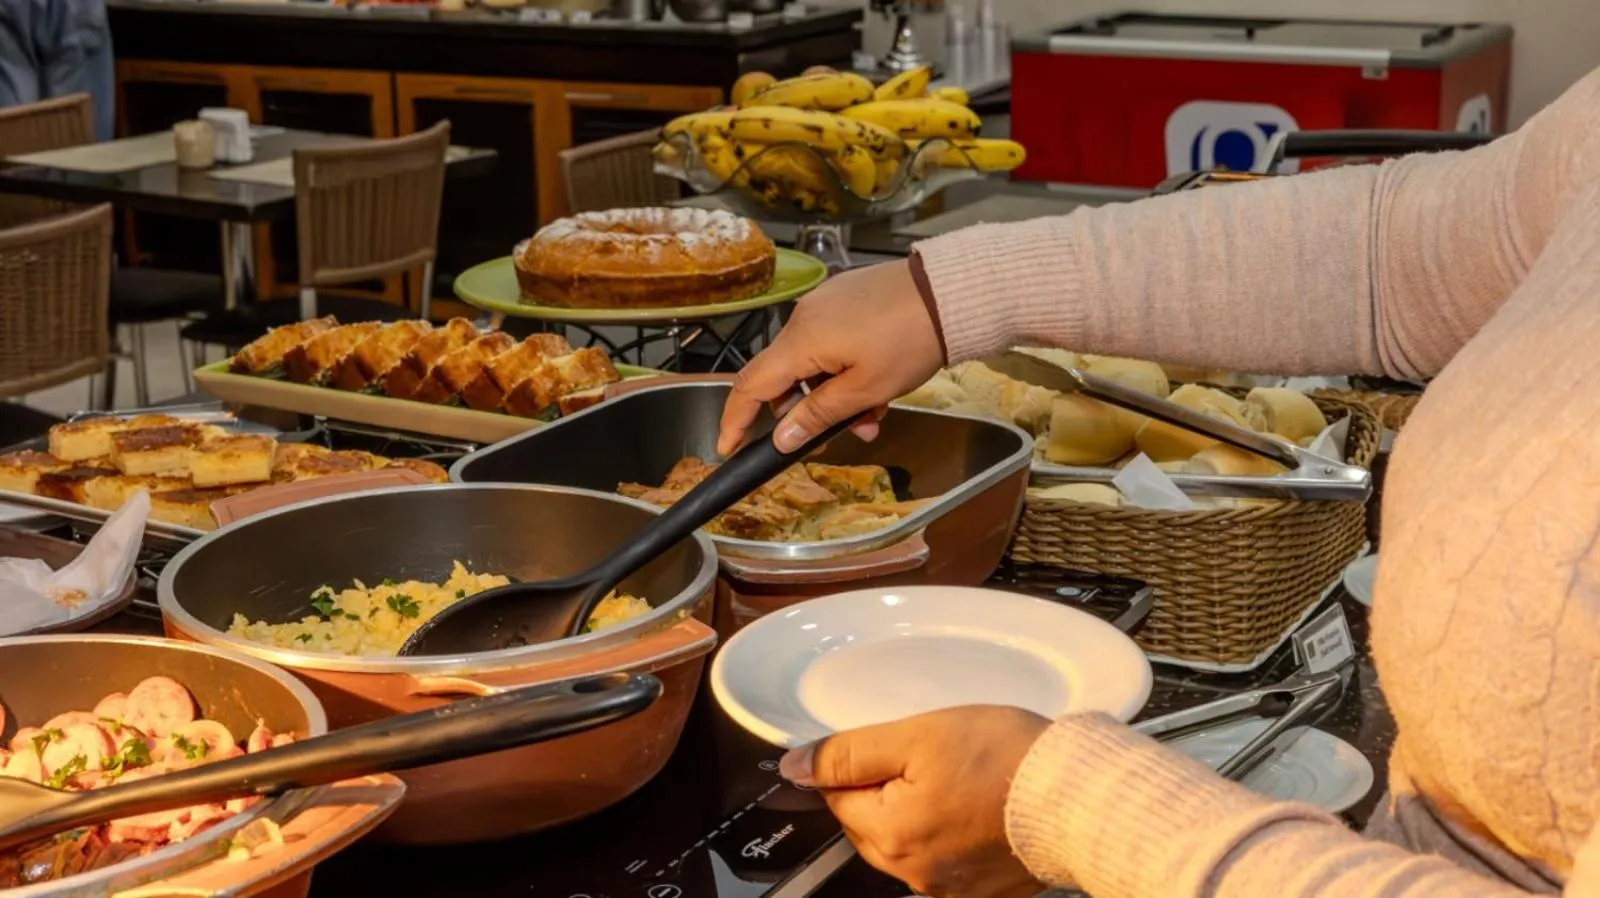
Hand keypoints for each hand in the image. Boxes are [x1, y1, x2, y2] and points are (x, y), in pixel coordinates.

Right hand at [717, 259, 943, 455]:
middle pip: (785, 376)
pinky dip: (845, 370)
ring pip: (814, 363)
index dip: (735, 419)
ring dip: (835, 394)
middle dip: (808, 412)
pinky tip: (879, 383)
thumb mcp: (865, 390)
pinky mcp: (845, 298)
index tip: (728, 447)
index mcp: (801, 341)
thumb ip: (818, 415)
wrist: (949, 292)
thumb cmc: (909, 342)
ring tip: (877, 412)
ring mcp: (825, 304)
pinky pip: (831, 342)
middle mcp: (803, 318)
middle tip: (845, 433)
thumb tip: (780, 438)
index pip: (750, 385)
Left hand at [780, 706, 1050, 897]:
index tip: (897, 745)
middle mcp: (913, 874)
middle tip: (934, 757)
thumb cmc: (1005, 758)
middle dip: (887, 788)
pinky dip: (952, 833)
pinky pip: (944, 859)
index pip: (839, 795)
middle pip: (870, 822)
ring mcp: (949, 889)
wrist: (1080, 795)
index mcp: (889, 835)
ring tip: (962, 779)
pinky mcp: (982, 892)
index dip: (861, 761)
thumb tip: (794, 767)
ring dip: (919, 810)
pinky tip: (979, 807)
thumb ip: (848, 753)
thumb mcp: (916, 735)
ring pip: (906, 841)